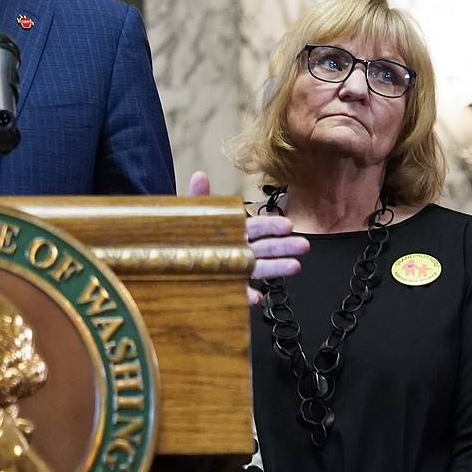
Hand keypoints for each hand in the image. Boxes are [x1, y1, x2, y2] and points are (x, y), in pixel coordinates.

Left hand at [186, 171, 308, 305]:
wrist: (169, 258)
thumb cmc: (185, 235)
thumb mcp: (190, 214)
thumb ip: (198, 197)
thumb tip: (199, 176)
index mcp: (234, 231)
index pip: (257, 226)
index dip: (271, 225)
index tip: (286, 225)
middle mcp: (240, 250)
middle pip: (266, 247)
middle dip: (284, 246)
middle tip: (302, 245)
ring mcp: (237, 268)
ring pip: (260, 268)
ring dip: (277, 268)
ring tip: (294, 266)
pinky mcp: (228, 286)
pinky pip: (240, 291)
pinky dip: (249, 294)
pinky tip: (256, 296)